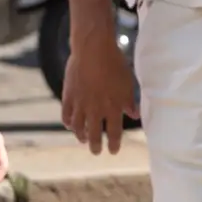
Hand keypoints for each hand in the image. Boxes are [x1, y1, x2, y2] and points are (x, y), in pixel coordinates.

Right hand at [62, 24, 138, 154]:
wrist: (93, 50)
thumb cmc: (115, 65)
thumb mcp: (128, 84)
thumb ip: (130, 102)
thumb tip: (135, 115)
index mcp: (113, 108)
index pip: (115, 133)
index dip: (114, 144)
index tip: (112, 151)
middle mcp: (96, 110)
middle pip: (95, 134)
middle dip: (95, 146)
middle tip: (96, 152)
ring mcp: (80, 104)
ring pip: (78, 127)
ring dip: (81, 136)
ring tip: (83, 140)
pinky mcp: (68, 96)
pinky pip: (66, 115)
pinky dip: (68, 122)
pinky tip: (70, 125)